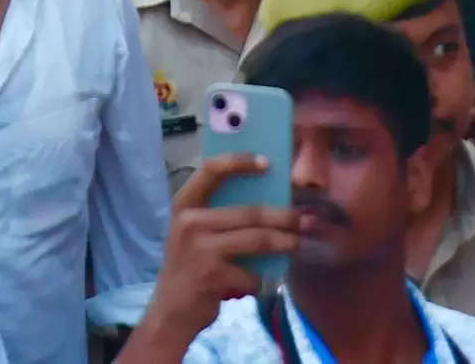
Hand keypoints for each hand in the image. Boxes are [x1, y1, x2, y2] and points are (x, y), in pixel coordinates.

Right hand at [127, 157, 303, 360]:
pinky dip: (260, 279)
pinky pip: (252, 273)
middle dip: (283, 216)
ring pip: (257, 239)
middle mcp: (190, 221)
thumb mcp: (193, 234)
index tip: (267, 163)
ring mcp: (201, 248)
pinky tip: (259, 283)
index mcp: (184, 204)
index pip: (212, 170)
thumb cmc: (189, 267)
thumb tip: (267, 201)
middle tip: (304, 219)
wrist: (170, 312)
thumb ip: (218, 216)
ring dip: (284, 243)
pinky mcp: (213, 275)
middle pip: (249, 212)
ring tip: (298, 244)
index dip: (240, 162)